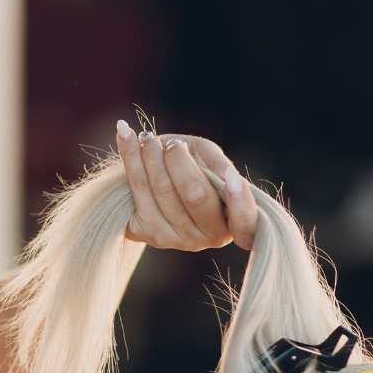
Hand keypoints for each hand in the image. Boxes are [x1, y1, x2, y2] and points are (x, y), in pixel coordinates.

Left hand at [114, 120, 258, 251]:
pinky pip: (138, 187)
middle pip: (195, 194)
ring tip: (148, 137)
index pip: (246, 224)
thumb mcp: (210, 160)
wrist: (151, 185)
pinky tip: (125, 133)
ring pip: (162, 188)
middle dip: (179, 161)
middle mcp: (211, 236)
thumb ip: (219, 164)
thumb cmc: (191, 168)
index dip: (241, 203)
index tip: (232, 180)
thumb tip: (227, 176)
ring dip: (152, 154)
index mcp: (234, 221)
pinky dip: (130, 155)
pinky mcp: (149, 233)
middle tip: (173, 145)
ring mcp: (179, 239)